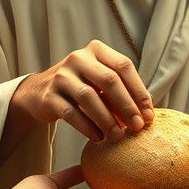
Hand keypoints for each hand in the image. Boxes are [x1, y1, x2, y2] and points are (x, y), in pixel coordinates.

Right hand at [13, 40, 153, 142]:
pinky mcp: (48, 95)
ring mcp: (61, 76)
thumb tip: (146, 114)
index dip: (139, 91)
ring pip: (89, 97)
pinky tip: (98, 138)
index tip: (149, 115)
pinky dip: (87, 127)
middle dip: (127, 106)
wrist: (39, 92)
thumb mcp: (99, 81)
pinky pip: (71, 113)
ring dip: (107, 119)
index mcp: (96, 50)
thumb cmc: (80, 87)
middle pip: (109, 80)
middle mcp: (78, 58)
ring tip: (117, 137)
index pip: (124, 66)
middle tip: (137, 127)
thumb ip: (121, 92)